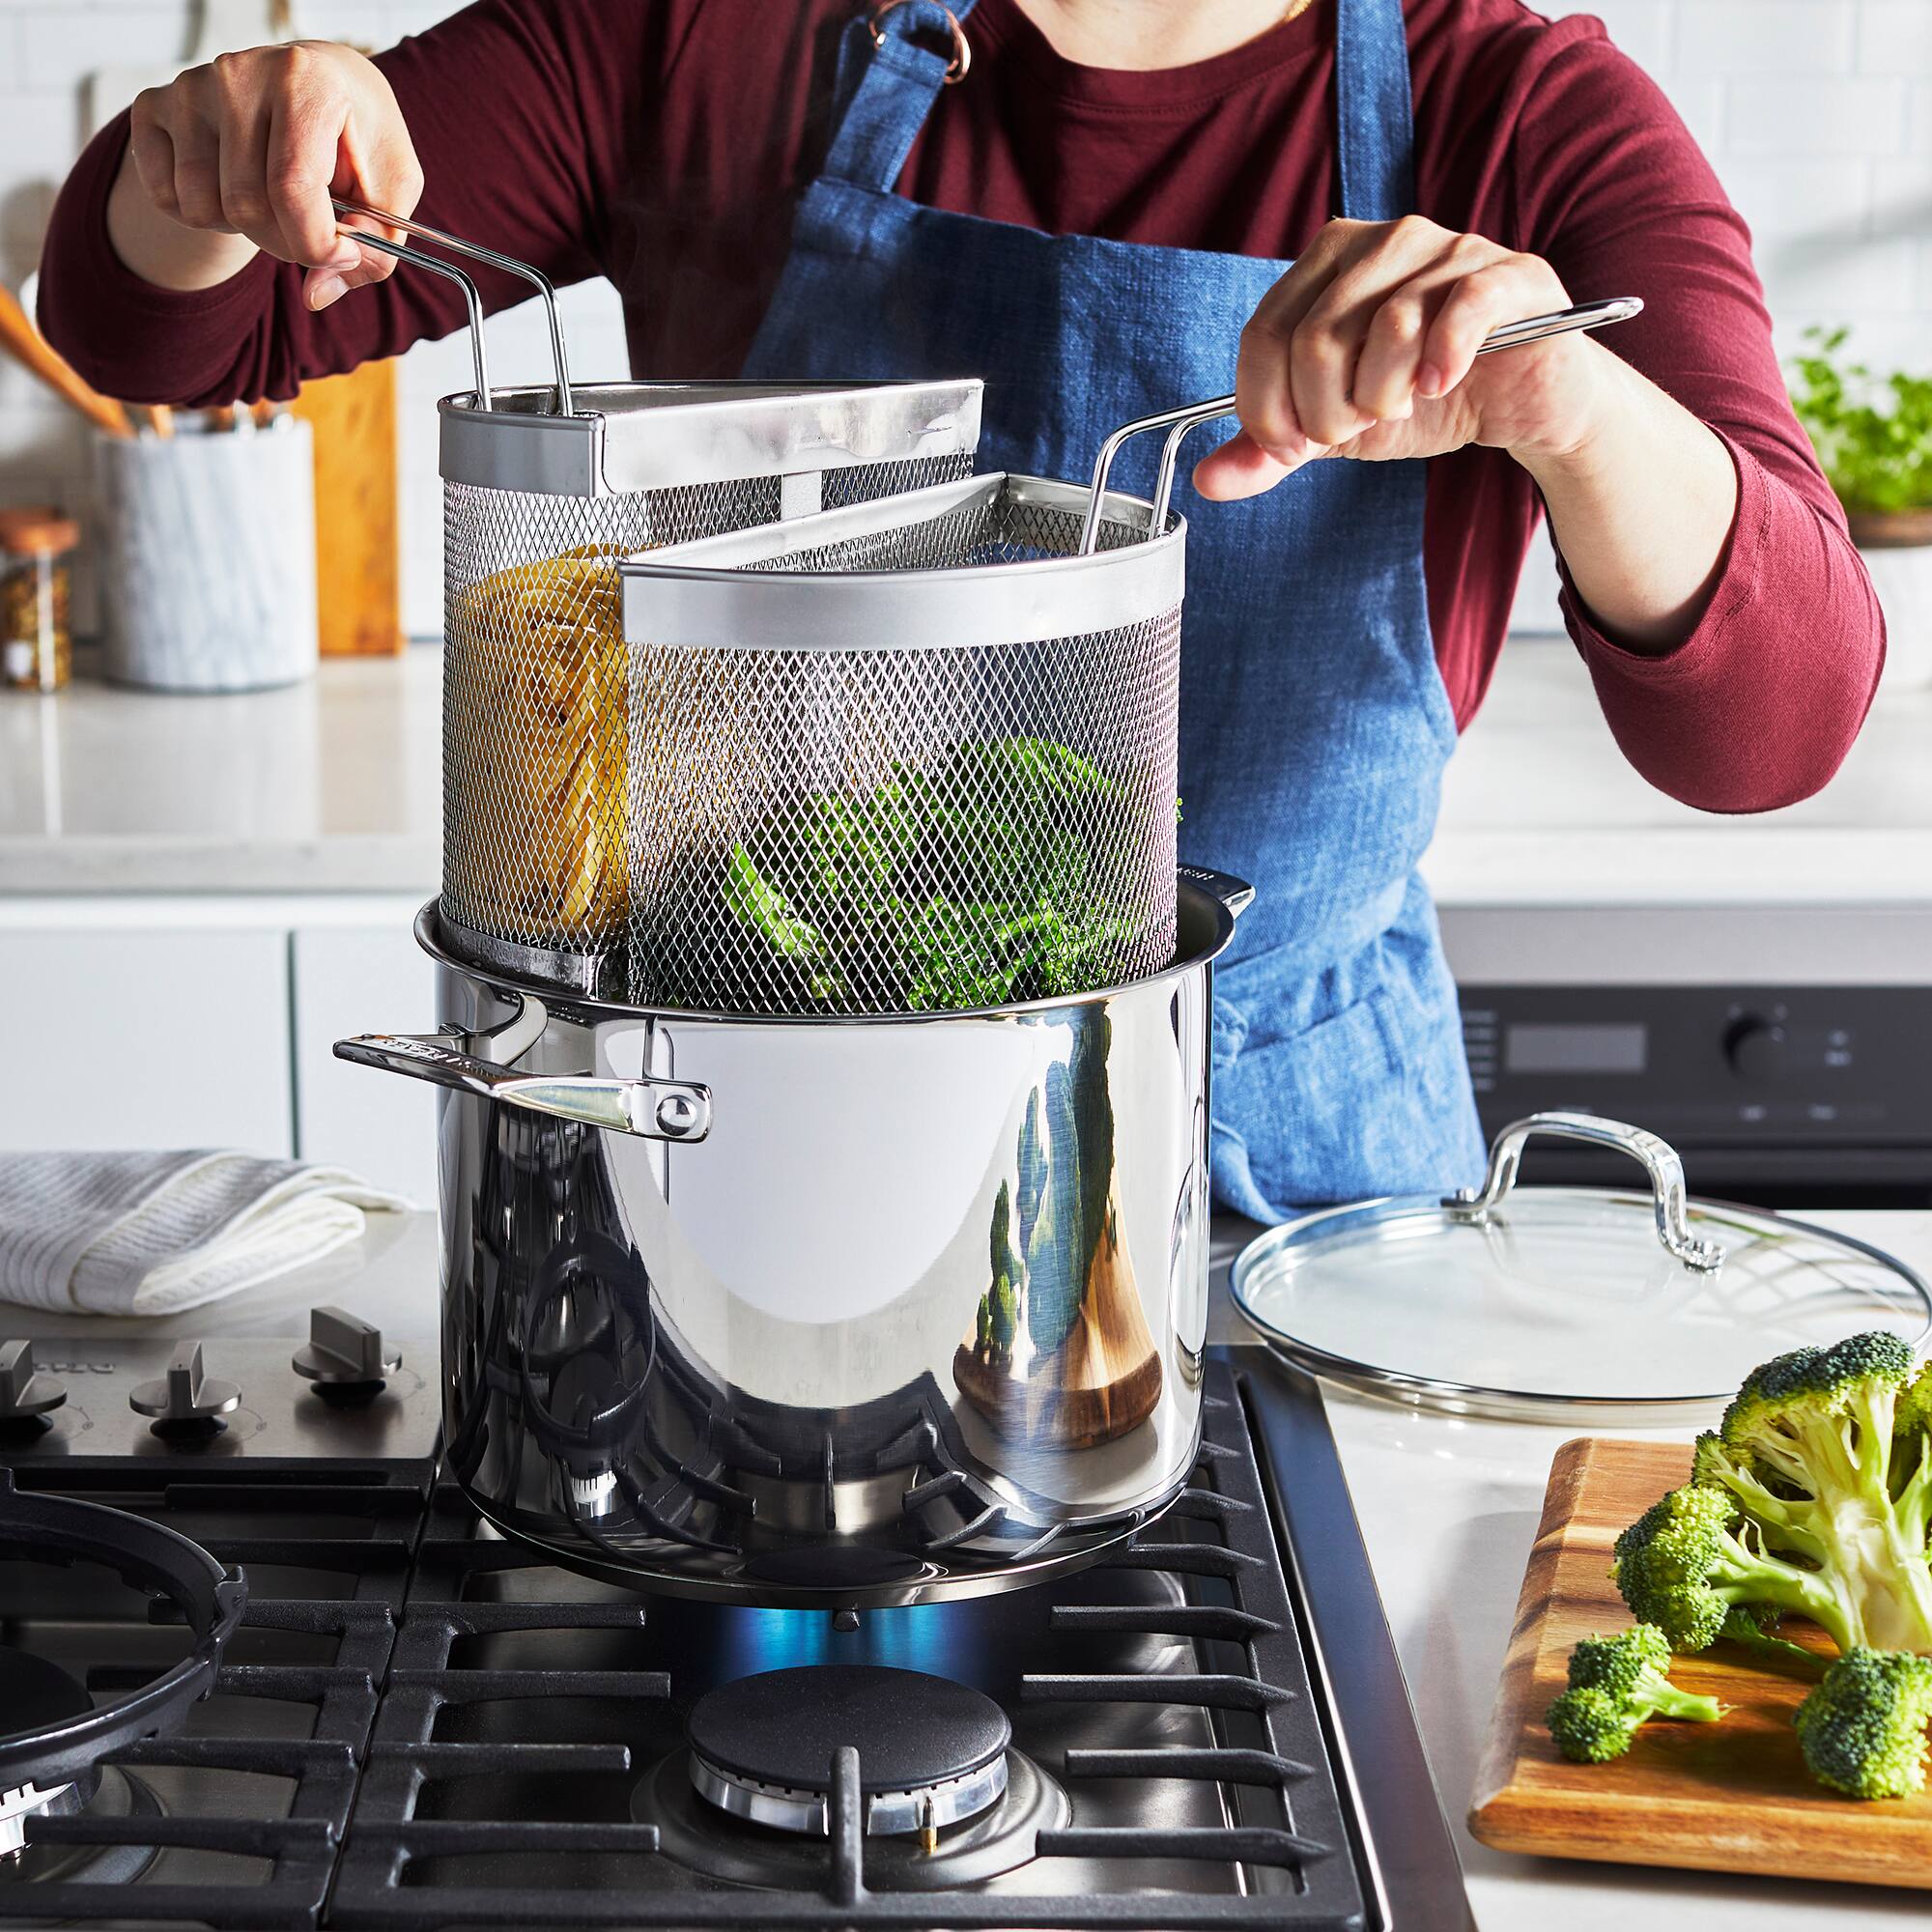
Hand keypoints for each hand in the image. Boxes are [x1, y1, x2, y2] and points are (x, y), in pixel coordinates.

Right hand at [124, 41, 421, 308]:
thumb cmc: (358, 136)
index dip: (317, 244)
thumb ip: (374, 247)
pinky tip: (231, 188)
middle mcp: (239, 74)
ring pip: (202, 208)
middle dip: (286, 244)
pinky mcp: (154, 105)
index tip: (342, 256)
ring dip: (243, 229)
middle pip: (246, 206)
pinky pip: (165, 197)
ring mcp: (189, 87)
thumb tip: (315, 295)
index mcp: (306, 81)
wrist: (318, 80)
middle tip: (309, 229)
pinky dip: (201, 214)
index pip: (292, 188)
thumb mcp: (392, 186)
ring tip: (271, 199)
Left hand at [1192, 216, 1612, 499]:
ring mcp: (1453, 249)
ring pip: (1386, 325)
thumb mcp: (1338, 430)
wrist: (1524, 405)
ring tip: (1402, 404)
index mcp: (1331, 261)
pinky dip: (1440, 361)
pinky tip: (1439, 387)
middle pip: (1317, 336)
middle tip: (1356, 427)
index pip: (1265, 332)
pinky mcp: (1511, 277)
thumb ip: (1274, 450)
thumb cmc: (1426, 401)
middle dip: (1327, 411)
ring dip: (1383, 395)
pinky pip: (1459, 310)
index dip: (1266, 405)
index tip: (1293, 446)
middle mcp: (1386, 239)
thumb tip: (1208, 480)